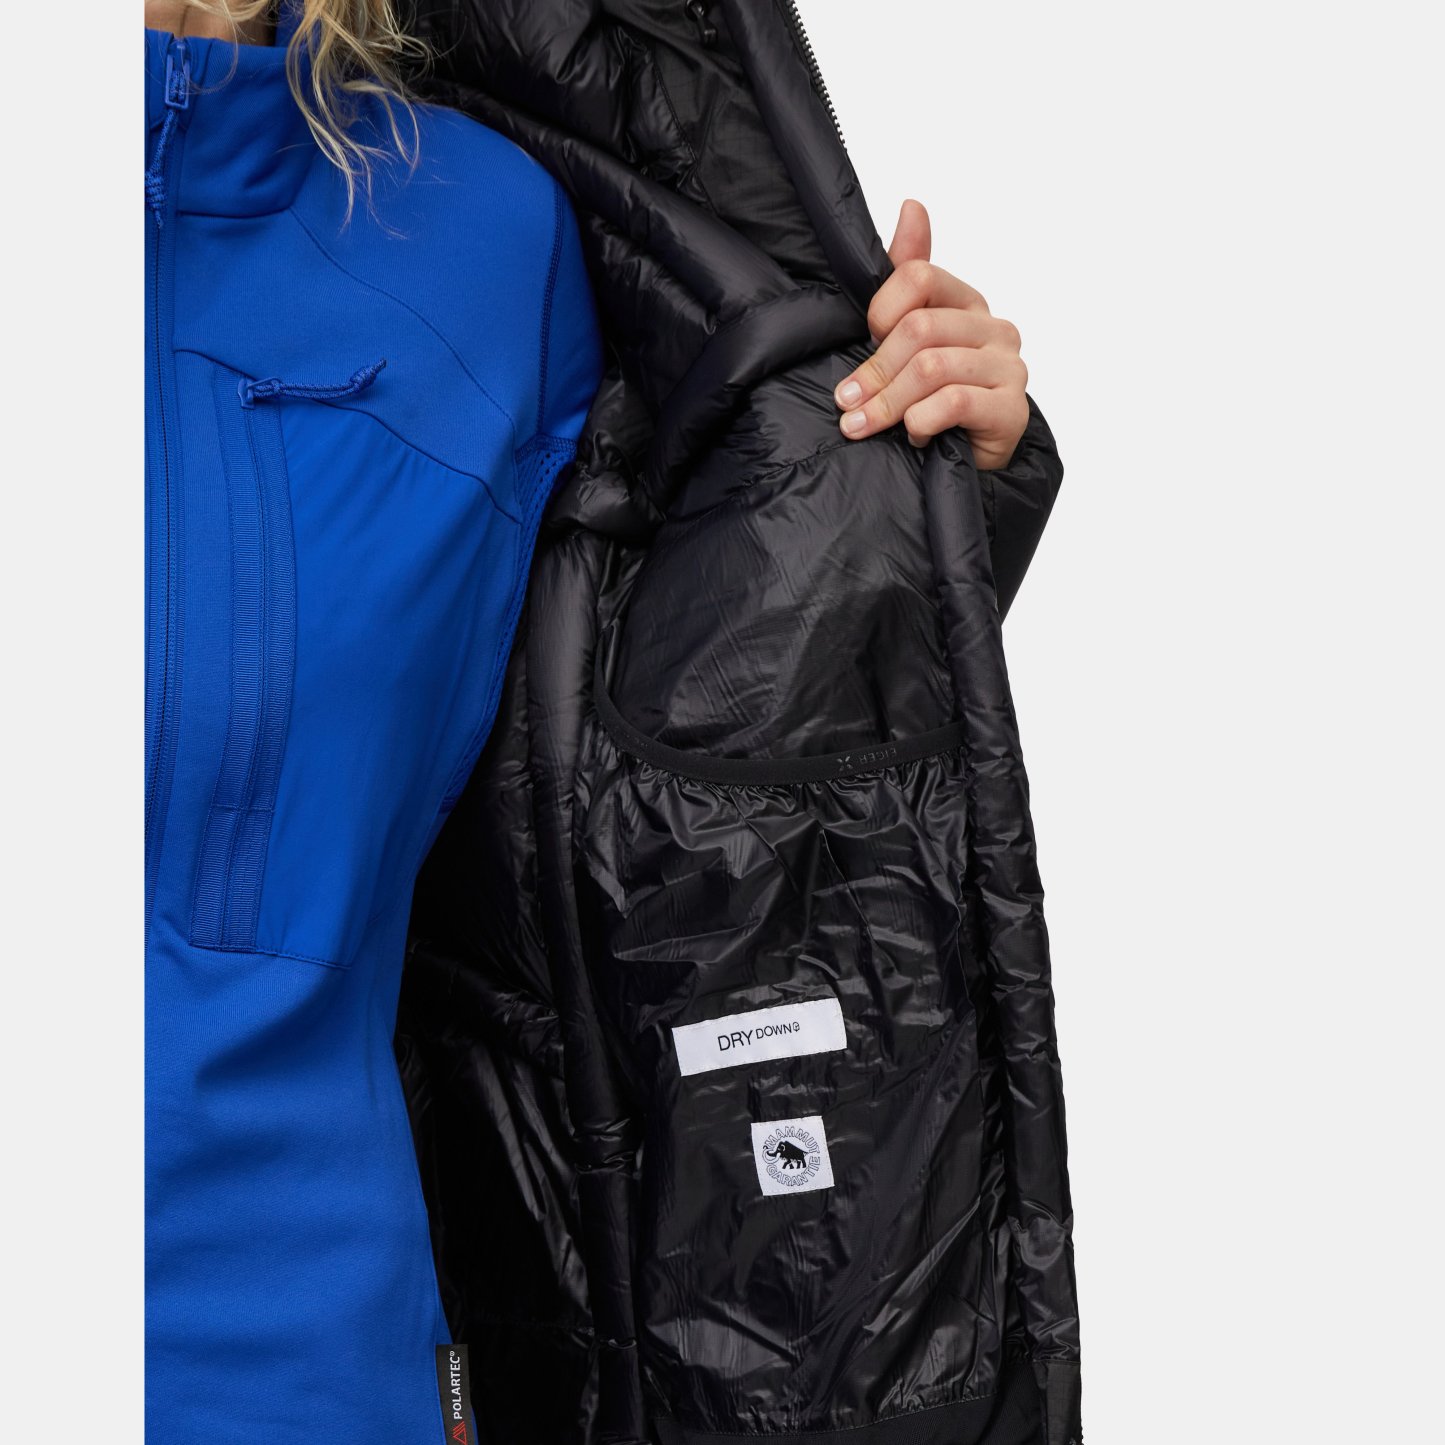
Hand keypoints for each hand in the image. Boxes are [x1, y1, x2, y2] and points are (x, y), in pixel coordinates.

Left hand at [834, 200, 1029, 469]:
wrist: (967, 465)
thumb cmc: (930, 402)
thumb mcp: (906, 342)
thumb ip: (905, 277)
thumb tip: (912, 205)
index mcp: (966, 302)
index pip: (918, 276)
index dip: (880, 312)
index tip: (864, 342)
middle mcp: (994, 327)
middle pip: (920, 328)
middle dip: (874, 371)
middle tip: (847, 403)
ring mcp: (1008, 367)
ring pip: (932, 368)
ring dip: (888, 403)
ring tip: (864, 427)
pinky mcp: (1012, 410)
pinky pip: (955, 402)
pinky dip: (921, 422)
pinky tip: (914, 436)